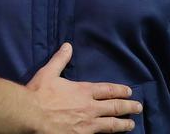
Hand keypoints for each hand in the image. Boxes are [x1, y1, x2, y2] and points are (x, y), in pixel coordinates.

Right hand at [27, 43, 141, 132]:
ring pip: (112, 124)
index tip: (129, 91)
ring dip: (124, 124)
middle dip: (128, 107)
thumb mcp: (49, 72)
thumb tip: (67, 46)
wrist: (31, 115)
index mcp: (83, 90)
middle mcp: (90, 107)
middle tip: (138, 107)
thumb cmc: (39, 93)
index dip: (120, 91)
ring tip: (131, 124)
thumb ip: (60, 60)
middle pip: (115, 107)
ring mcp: (88, 124)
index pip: (108, 90)